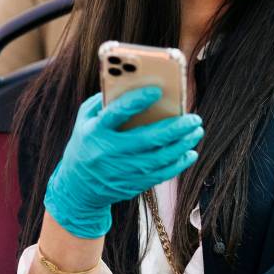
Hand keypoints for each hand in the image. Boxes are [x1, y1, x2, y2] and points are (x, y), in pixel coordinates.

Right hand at [44, 87, 203, 238]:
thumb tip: (136, 85)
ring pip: (159, 158)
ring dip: (182, 144)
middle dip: (175, 128)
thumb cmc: (86, 142)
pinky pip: (160, 174)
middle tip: (194, 118)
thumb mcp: (85, 120)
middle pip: (148, 139)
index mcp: (95, 131)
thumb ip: (105, 102)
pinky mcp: (132, 185)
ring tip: (196, 131)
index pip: (116, 113)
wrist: (77, 188)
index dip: (136, 101)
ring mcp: (121, 171)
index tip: (157, 90)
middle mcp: (108, 152)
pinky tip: (190, 152)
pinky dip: (178, 164)